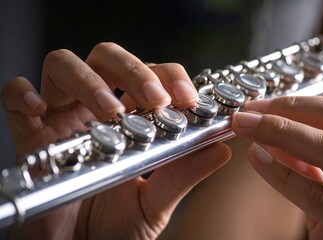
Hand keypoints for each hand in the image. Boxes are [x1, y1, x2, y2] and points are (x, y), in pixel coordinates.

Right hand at [1, 42, 230, 239]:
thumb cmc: (114, 228)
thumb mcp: (155, 203)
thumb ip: (182, 175)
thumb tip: (220, 150)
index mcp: (129, 120)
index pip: (149, 76)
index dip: (169, 76)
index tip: (187, 97)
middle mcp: (95, 110)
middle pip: (108, 58)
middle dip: (133, 70)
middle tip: (154, 99)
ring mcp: (60, 118)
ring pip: (64, 65)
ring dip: (88, 81)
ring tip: (108, 112)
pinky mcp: (27, 134)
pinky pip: (15, 96)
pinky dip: (23, 93)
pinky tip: (41, 111)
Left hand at [232, 96, 322, 238]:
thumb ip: (312, 169)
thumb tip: (273, 138)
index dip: (302, 104)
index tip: (265, 105)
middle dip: (290, 111)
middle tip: (251, 111)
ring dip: (281, 132)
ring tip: (247, 128)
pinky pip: (318, 195)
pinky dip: (282, 173)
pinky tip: (258, 159)